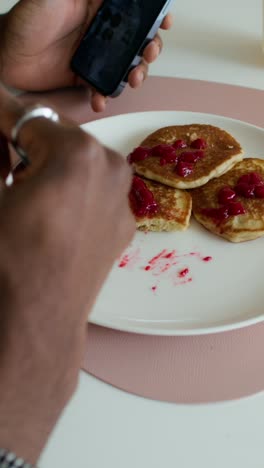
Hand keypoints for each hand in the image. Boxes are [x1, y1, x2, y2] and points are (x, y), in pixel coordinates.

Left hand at [0, 0, 172, 110]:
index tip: (163, 22)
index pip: (133, 8)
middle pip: (137, 39)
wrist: (6, 58)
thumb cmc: (24, 22)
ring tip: (132, 80)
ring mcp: (94, 56)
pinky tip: (100, 98)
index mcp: (97, 6)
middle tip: (149, 52)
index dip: (153, 15)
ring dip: (135, 74)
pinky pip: (104, 88)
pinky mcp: (85, 78)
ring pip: (126, 66)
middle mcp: (100, 31)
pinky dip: (105, 96)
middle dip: (150, 48)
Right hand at [0, 84, 134, 463]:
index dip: (3, 115)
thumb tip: (0, 121)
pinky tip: (53, 215)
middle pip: (60, 139)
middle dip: (29, 144)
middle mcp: (112, 170)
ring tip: (27, 192)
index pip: (29, 118)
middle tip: (8, 163)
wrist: (36, 320)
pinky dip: (74, 193)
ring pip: (81, 165)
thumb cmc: (9, 258)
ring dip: (53, 167)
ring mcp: (123, 199)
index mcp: (79, 153)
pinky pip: (95, 193)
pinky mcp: (123, 226)